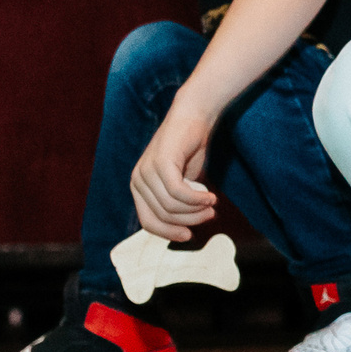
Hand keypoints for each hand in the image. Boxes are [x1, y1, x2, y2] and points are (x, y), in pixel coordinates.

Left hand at [129, 104, 214, 240]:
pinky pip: (178, 193)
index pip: (148, 222)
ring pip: (171, 207)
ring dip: (196, 210)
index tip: (189, 236)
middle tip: (210, 215)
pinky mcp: (161, 163)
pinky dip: (197, 199)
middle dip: (189, 220)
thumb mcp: (181, 182)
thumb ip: (177, 204)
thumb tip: (184, 231)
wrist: (194, 116)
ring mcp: (147, 171)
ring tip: (212, 204)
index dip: (169, 233)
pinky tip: (211, 196)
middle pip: (163, 216)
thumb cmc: (189, 149)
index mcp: (138, 187)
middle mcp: (138, 180)